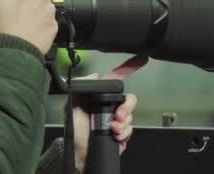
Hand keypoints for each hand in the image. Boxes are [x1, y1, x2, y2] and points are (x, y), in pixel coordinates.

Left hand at [73, 55, 147, 171]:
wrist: (79, 154)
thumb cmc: (74, 130)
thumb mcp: (72, 105)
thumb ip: (81, 88)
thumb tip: (94, 75)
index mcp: (100, 97)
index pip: (116, 79)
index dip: (128, 68)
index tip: (141, 59)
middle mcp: (111, 107)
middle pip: (129, 99)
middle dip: (127, 107)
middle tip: (118, 116)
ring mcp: (117, 121)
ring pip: (130, 116)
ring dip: (123, 124)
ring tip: (112, 130)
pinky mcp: (121, 134)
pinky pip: (129, 130)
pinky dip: (123, 133)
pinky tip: (114, 137)